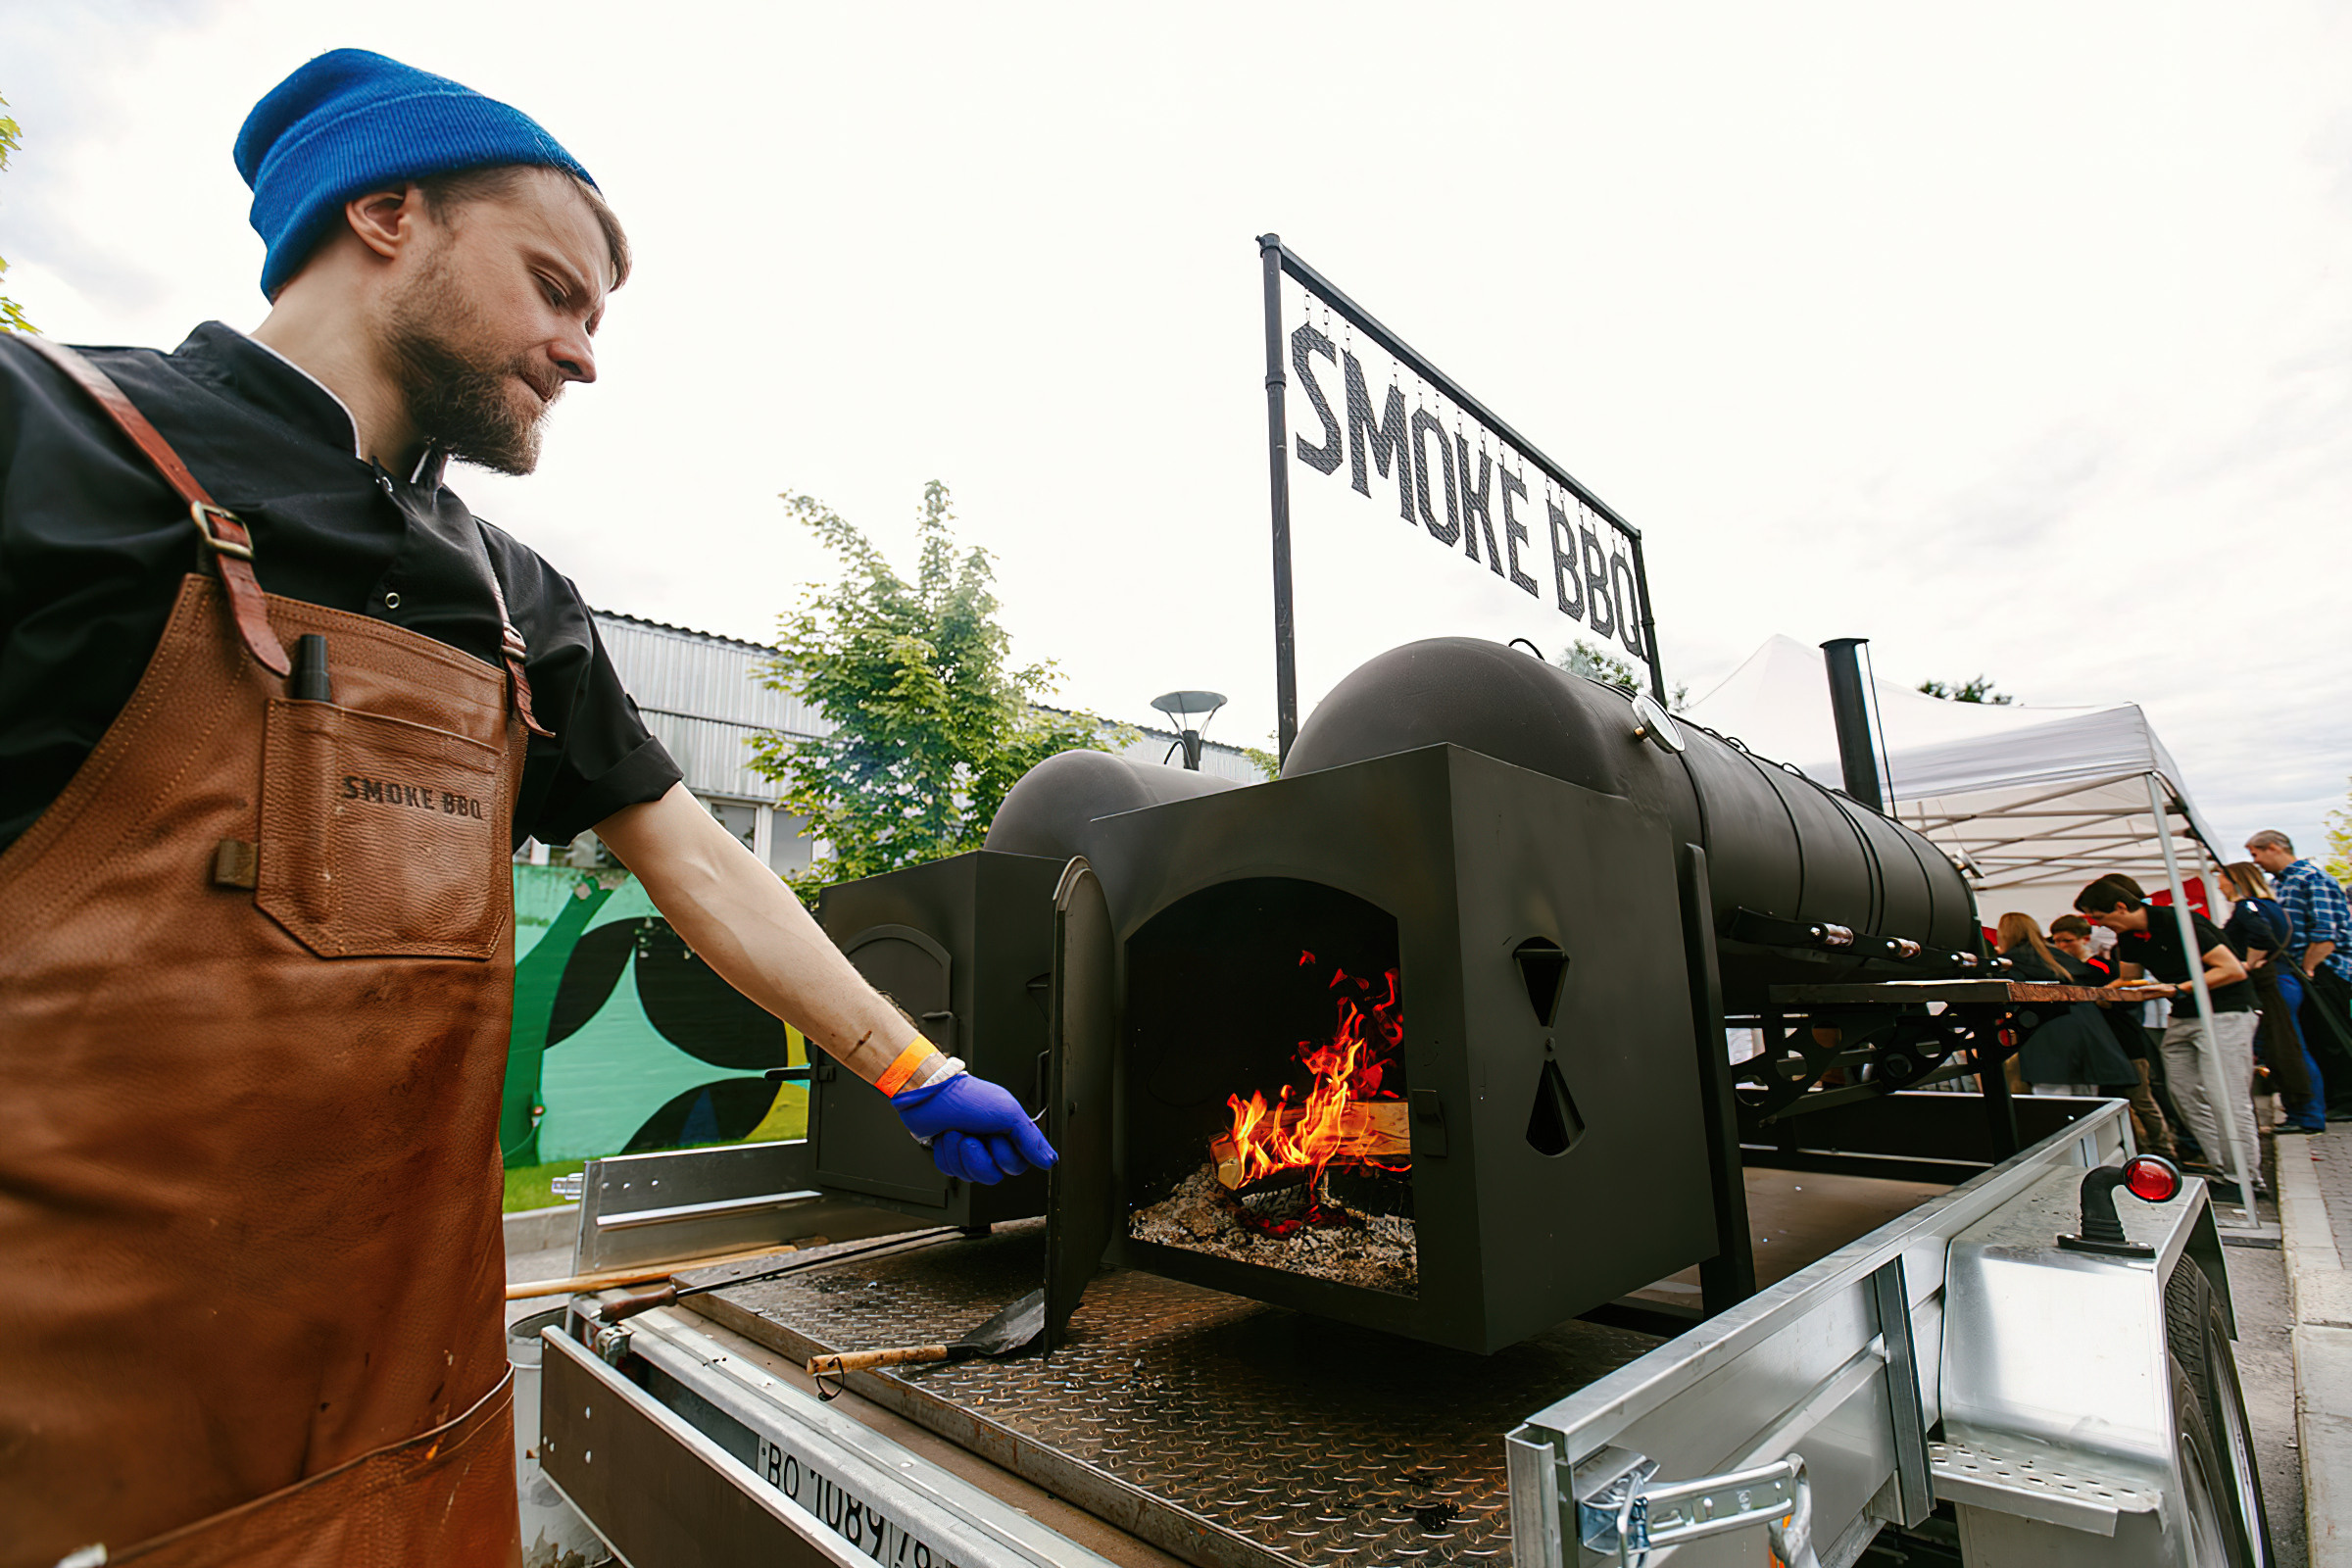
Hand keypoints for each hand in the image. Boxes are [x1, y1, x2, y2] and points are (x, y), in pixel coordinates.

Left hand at [892, 1072, 1057, 1184]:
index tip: (996, 1136)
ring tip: (955, 1131)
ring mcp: (969, 1151)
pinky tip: (943, 1137)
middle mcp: (990, 1143)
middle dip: (978, 1156)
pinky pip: (950, 1171)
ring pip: (970, 1176)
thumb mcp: (1008, 1113)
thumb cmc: (966, 1096)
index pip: (1017, 1166)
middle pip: (993, 1175)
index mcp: (1009, 1133)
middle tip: (971, 1134)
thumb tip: (1050, 1161)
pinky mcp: (949, 1156)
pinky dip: (945, 1154)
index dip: (1004, 1156)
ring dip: (959, 1153)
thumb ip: (1031, 1139)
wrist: (928, 1094)